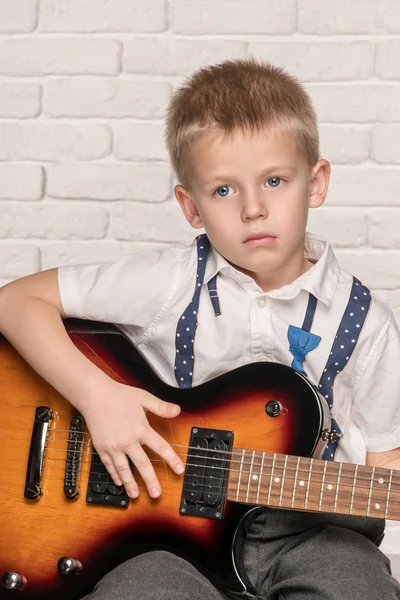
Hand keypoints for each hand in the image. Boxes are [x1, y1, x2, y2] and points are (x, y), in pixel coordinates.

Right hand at [80, 379, 183, 498]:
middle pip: (142, 464)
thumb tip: (177, 410)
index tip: (179, 470)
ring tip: (136, 495)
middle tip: (156, 494)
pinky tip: (119, 482)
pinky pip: (109, 465)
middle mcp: (128, 441)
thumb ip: (161, 406)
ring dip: (131, 483)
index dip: (171, 459)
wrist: (94, 395)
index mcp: (141, 429)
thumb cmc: (118, 395)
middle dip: (150, 481)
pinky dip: (115, 475)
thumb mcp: (143, 397)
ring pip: (124, 469)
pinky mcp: (102, 448)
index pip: (160, 447)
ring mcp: (114, 446)